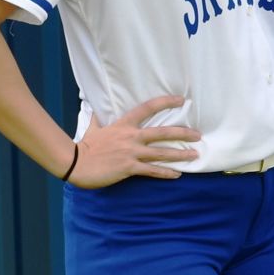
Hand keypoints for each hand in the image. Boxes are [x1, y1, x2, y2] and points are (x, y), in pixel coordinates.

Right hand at [67, 95, 201, 185]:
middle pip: (162, 133)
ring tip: (195, 155)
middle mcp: (131, 137)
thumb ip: (97, 118)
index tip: (181, 100)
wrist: (75, 163)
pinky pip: (152, 170)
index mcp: (123, 124)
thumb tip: (94, 109)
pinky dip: (166, 172)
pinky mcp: (129, 167)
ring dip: (180, 155)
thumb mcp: (93, 128)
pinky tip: (178, 174)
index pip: (147, 108)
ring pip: (162, 153)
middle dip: (183, 134)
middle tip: (198, 135)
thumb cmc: (84, 146)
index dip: (165, 102)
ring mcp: (131, 152)